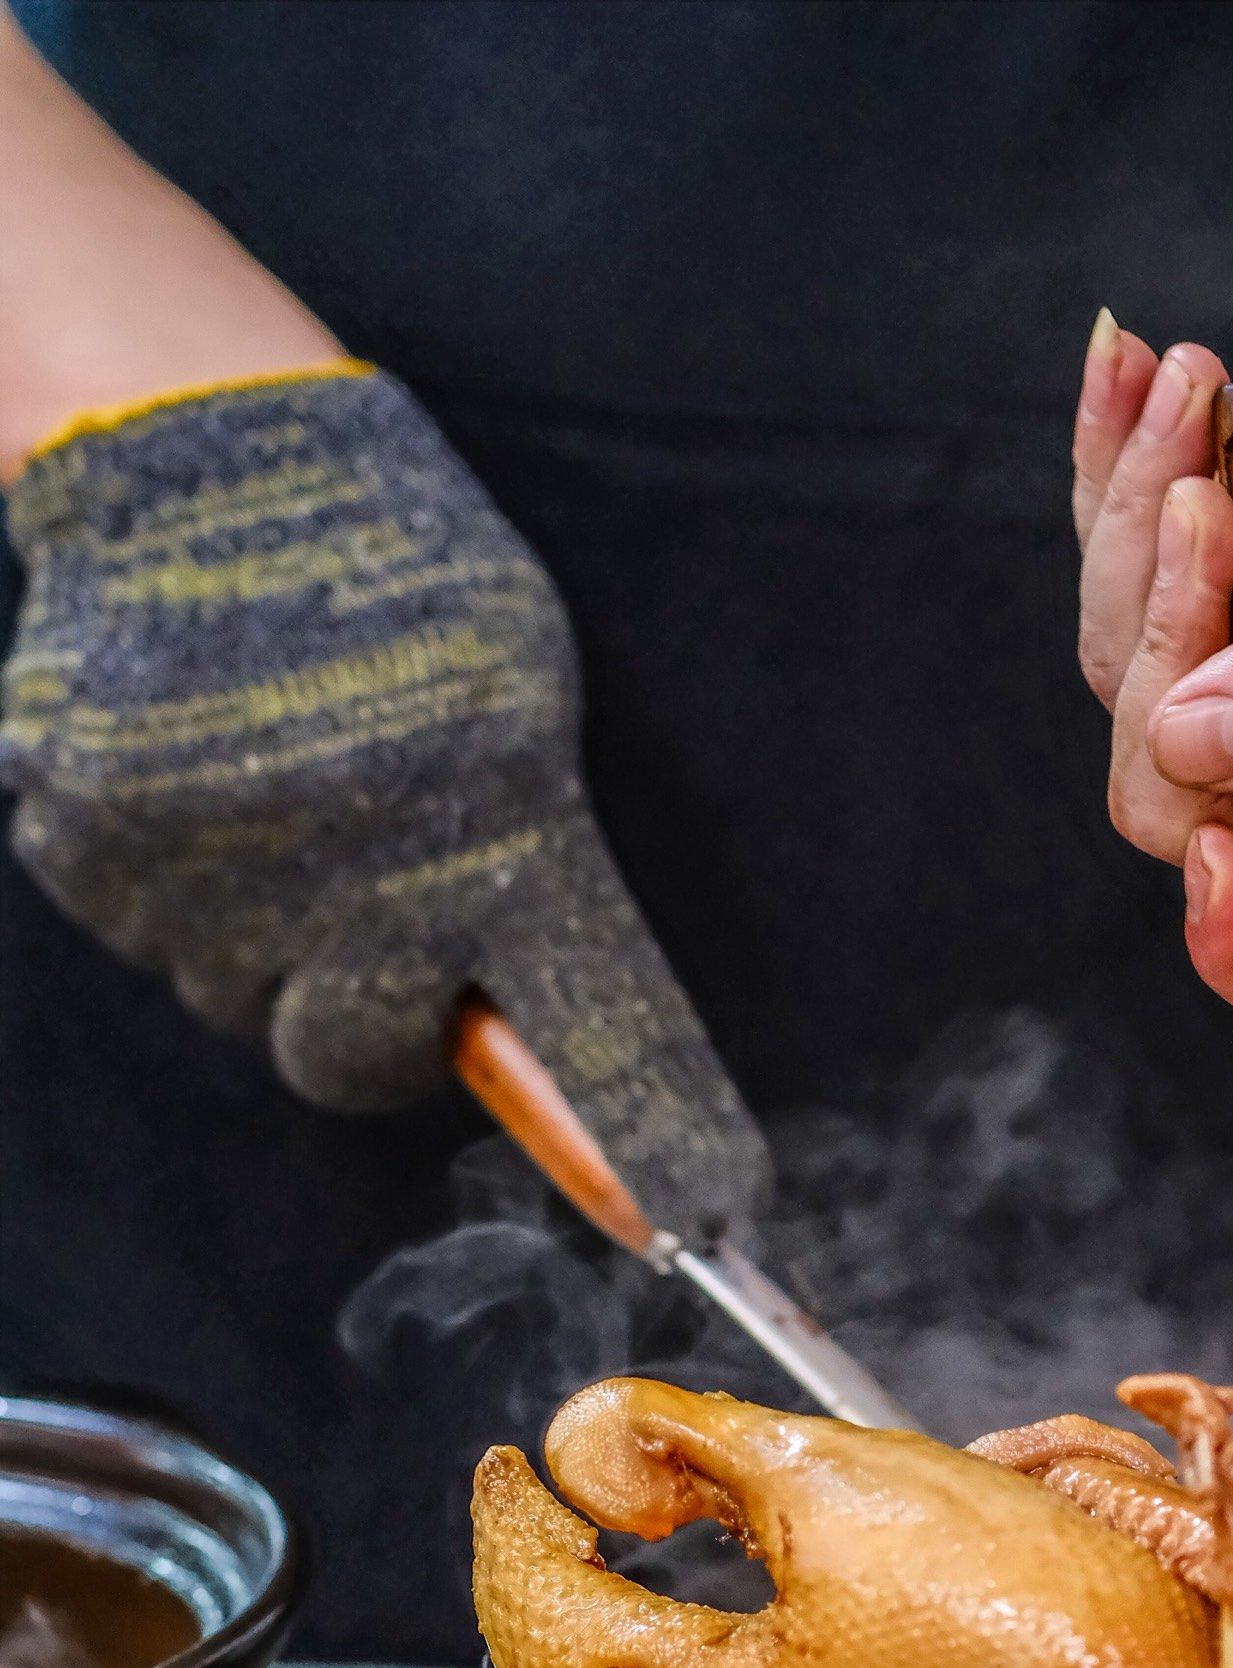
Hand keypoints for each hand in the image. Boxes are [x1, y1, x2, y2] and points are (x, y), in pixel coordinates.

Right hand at [0, 368, 768, 1245]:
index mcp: (506, 823)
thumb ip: (539, 878)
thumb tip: (537, 1046)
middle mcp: (363, 869)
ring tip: (272, 782)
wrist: (201, 445)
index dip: (650, 1142)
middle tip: (367, 902)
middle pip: (356, 1059)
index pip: (597, 1030)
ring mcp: (213, 865)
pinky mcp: (88, 842)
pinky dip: (167, 875)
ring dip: (260, 930)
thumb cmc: (396, 581)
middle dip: (365, 1008)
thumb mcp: (523, 705)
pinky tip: (194, 767)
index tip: (705, 1218)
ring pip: (237, 998)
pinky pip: (142, 929)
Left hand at [1072, 305, 1232, 1020]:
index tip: (1219, 844)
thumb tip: (1195, 746)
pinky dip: (1111, 465)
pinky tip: (1137, 370)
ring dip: (1138, 528)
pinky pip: (1106, 579)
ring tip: (1202, 396)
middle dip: (1169, 646)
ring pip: (1121, 684)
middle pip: (1176, 805)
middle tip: (1207, 506)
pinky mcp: (1189, 624)